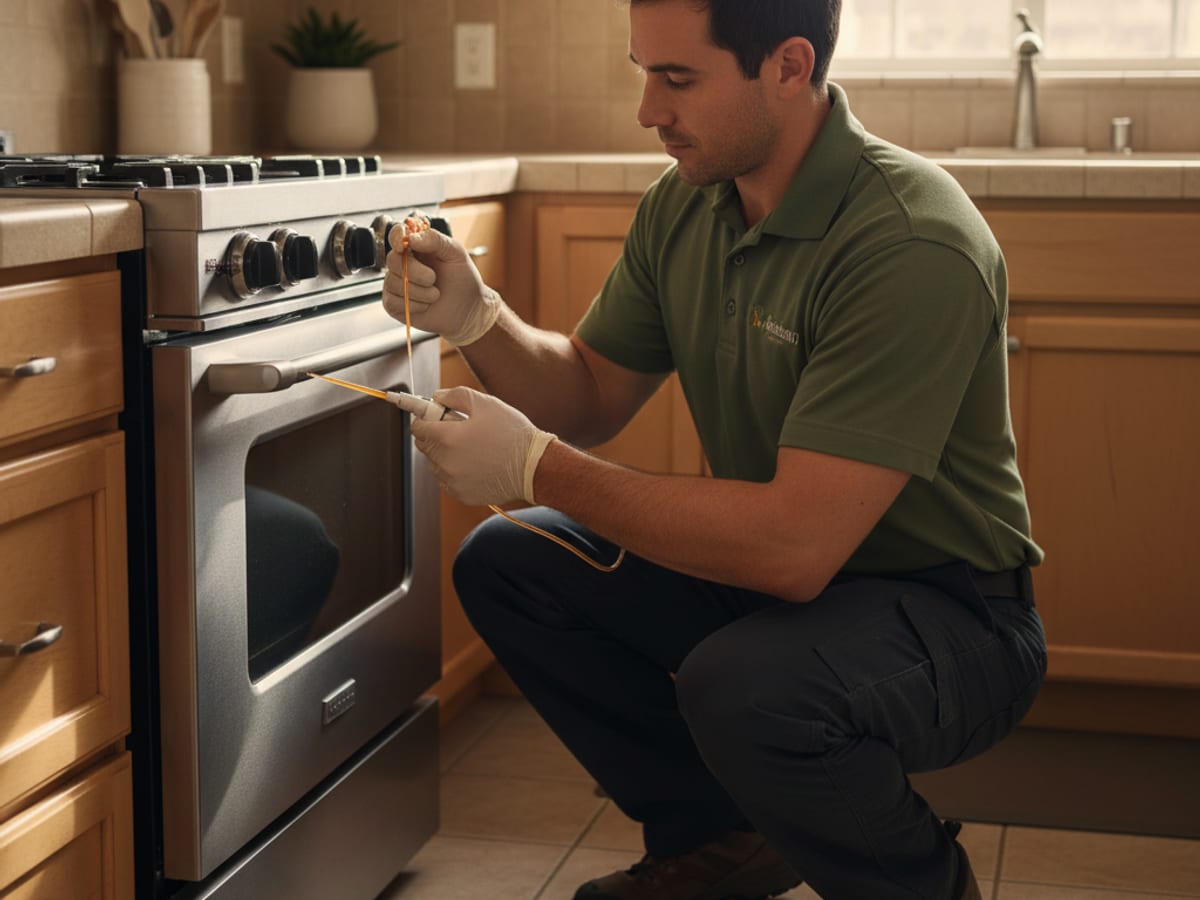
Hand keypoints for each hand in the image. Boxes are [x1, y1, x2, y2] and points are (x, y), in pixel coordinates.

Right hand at [382, 222, 501, 345]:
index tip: (403, 246)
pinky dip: (413, 305)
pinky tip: (425, 305)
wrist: (468, 310)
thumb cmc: (463, 280)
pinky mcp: (394, 303)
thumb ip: (436, 240)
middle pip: (393, 260)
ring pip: (393, 282)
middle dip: (415, 272)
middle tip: (433, 278)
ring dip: (419, 292)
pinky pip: (392, 302)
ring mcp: (397, 282)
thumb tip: (411, 237)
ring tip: (435, 294)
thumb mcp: (456, 254)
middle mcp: (403, 262)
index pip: (397, 234)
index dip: (397, 237)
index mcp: (417, 245)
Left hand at [410, 386, 555, 506]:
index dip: (424, 418)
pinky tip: (475, 463)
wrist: (534, 467)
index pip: (418, 427)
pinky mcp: (462, 495)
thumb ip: (455, 396)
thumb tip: (437, 398)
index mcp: (448, 438)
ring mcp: (453, 481)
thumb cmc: (513, 433)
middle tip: (458, 427)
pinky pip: (447, 480)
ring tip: (472, 446)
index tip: (433, 414)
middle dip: (435, 434)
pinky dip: (455, 471)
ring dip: (445, 453)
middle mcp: (446, 462)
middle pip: (424, 446)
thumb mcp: (486, 403)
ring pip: (435, 464)